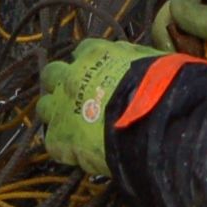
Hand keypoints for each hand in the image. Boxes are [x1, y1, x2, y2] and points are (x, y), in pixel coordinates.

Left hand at [34, 39, 165, 177]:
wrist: (154, 121)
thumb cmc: (161, 89)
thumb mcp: (151, 61)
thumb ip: (134, 61)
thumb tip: (138, 65)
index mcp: (95, 54)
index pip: (83, 51)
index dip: (88, 65)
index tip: (96, 75)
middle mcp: (71, 76)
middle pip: (52, 74)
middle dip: (61, 84)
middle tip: (77, 99)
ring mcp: (61, 107)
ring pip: (45, 108)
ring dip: (57, 115)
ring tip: (76, 129)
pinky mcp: (60, 138)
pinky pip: (55, 144)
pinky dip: (67, 149)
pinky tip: (83, 154)